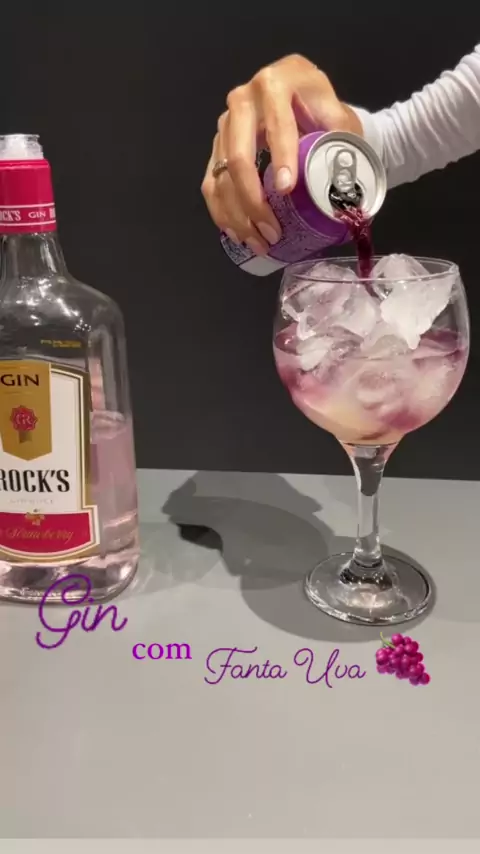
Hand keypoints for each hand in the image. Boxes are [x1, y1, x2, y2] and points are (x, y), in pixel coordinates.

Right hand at [201, 54, 362, 255]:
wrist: (305, 102)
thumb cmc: (322, 110)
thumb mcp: (337, 115)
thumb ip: (340, 139)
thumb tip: (340, 179)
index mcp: (275, 84)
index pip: (275, 122)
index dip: (281, 156)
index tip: (287, 189)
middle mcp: (242, 100)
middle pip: (238, 156)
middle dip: (254, 200)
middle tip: (274, 231)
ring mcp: (225, 125)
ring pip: (221, 176)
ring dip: (238, 216)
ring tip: (260, 243)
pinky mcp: (216, 147)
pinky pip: (210, 184)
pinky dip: (223, 213)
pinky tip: (238, 234)